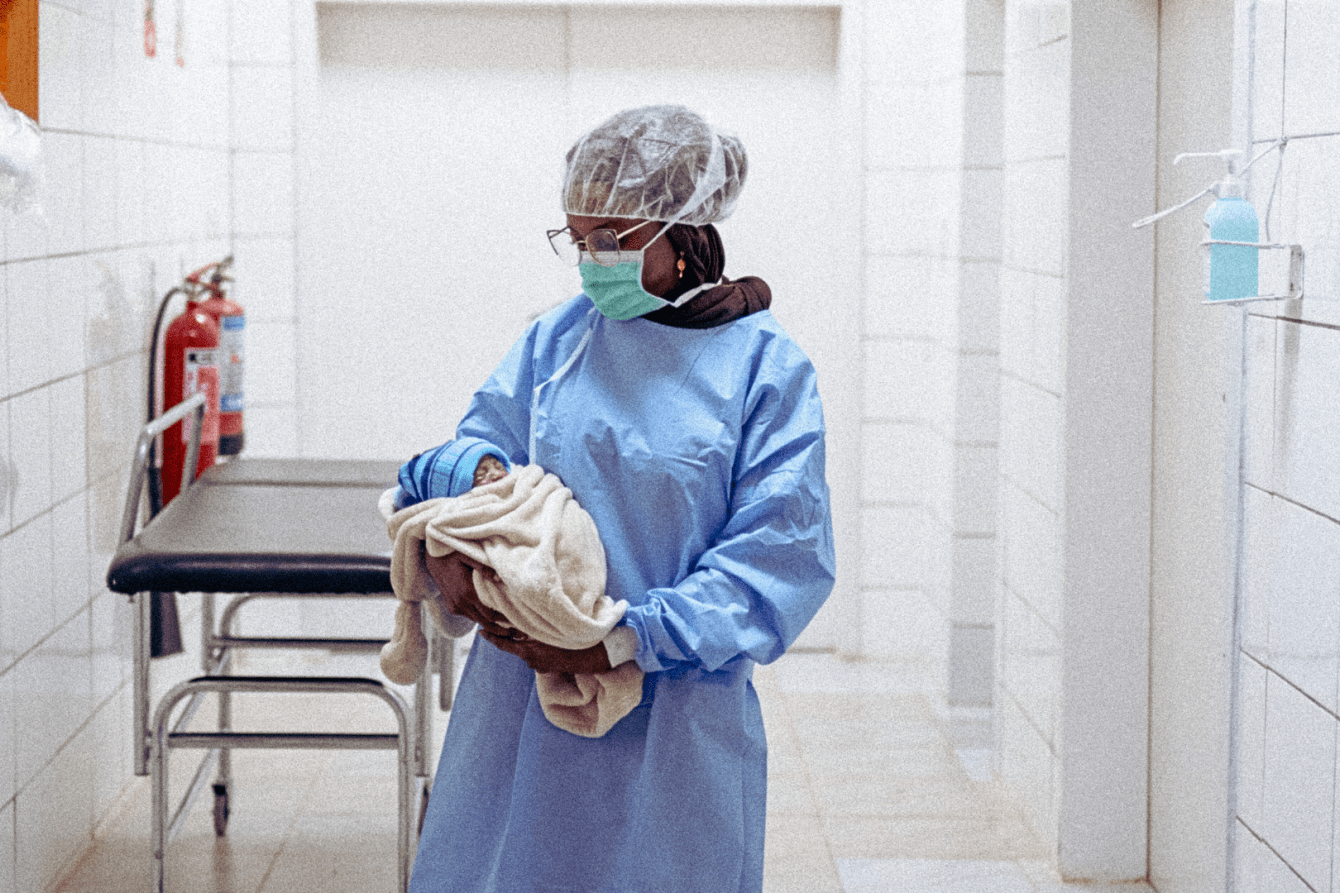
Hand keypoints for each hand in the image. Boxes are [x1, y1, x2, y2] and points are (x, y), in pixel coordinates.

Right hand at [424, 552, 510, 637]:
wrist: (434, 560)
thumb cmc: (454, 555)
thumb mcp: (469, 556)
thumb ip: (483, 567)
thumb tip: (498, 578)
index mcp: (468, 592)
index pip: (489, 614)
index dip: (502, 619)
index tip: (514, 620)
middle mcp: (461, 602)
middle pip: (484, 621)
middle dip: (498, 627)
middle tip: (512, 629)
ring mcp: (455, 606)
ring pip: (476, 620)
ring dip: (488, 622)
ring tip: (503, 623)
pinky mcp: (451, 607)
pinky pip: (468, 615)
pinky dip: (478, 616)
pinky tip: (487, 613)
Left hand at [479, 631, 613, 674]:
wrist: (599, 654)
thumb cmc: (577, 637)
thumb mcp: (553, 627)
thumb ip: (534, 624)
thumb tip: (518, 619)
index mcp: (530, 649)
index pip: (504, 644)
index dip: (491, 637)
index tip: (480, 632)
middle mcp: (532, 659)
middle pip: (515, 646)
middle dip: (510, 636)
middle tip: (501, 624)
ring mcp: (540, 665)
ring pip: (527, 650)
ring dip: (527, 641)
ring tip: (533, 629)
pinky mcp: (549, 668)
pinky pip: (537, 656)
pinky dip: (538, 647)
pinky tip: (548, 639)